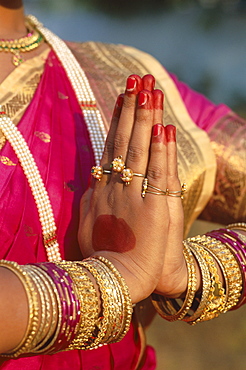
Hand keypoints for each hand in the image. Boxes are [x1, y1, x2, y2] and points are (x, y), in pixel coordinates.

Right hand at [78, 74, 184, 302]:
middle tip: (137, 80)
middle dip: (131, 109)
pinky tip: (162, 127)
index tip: (123, 98)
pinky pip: (157, 174)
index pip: (110, 147)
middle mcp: (115, 188)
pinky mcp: (153, 209)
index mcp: (100, 190)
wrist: (119, 279)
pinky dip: (160, 150)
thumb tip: (88, 181)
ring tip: (151, 91)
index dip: (117, 121)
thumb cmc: (105, 253)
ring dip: (145, 119)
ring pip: (139, 151)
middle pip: (124, 141)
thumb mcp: (89, 222)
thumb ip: (90, 199)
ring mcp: (133, 196)